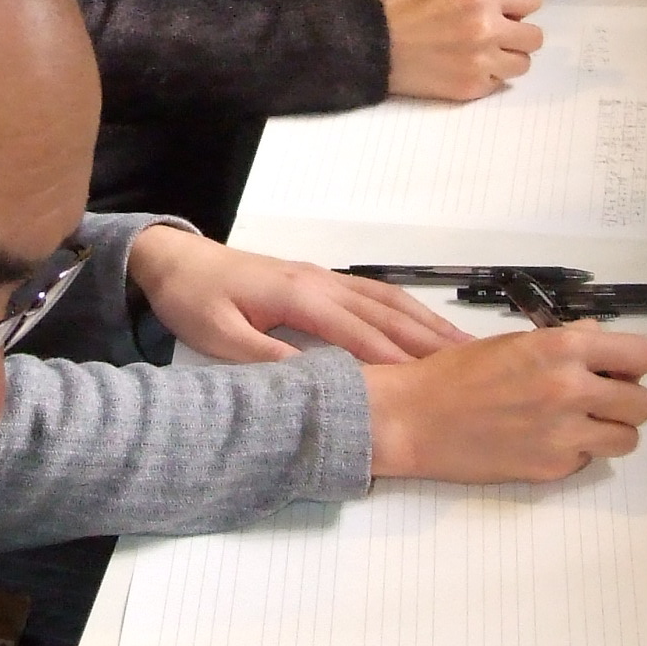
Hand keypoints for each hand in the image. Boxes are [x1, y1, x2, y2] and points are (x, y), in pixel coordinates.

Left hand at [126, 227, 476, 365]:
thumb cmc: (195, 299)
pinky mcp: (319, 279)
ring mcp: (323, 277)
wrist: (176, 261)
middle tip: (469, 366)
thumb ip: (267, 358)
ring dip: (425, 322)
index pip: (360, 333)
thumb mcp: (220, 337)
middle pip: (386, 313)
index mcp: (299, 296)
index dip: (396, 360)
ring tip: (461, 346)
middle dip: (428, 340)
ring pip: (386, 299)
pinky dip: (405, 310)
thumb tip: (314, 381)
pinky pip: (373, 293)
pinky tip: (421, 324)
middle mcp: (320, 282)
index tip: (429, 384)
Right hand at [364, 322, 646, 481]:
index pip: (643, 355)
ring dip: (611, 429)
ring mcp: (564, 435)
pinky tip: (546, 439)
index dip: (633, 362)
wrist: (414, 419)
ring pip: (627, 438)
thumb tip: (602, 340)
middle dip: (626, 399)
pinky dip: (576, 451)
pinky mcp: (552, 468)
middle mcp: (571, 390)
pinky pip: (588, 460)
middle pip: (643, 403)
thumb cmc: (455, 375)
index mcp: (563, 349)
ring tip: (582, 422)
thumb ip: (566, 341)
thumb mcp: (514, 342)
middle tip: (601, 397)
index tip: (620, 366)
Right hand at [383, 0, 543, 100]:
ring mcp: (481, 62)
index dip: (521, 5)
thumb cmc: (407, 15)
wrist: (376, 48)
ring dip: (507, 58)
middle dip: (518, 34)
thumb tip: (508, 2)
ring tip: (483, 54)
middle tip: (497, 35)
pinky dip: (488, 76)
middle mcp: (486, 29)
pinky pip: (499, 82)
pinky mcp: (473, 87)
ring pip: (522, 63)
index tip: (510, 10)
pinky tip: (465, 67)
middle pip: (535, 37)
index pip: (533, 0)